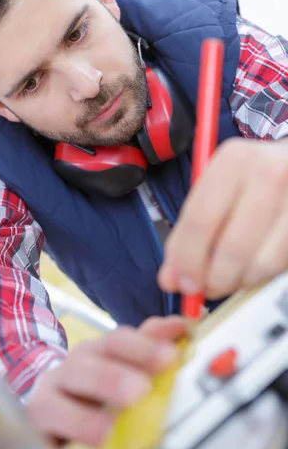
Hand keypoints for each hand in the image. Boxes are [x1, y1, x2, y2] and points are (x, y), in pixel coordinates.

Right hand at [25, 316, 185, 448]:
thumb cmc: (89, 385)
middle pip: (83, 368)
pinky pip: (35, 443)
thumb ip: (148, 344)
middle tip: (138, 390)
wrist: (47, 406)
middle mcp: (67, 372)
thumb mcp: (119, 361)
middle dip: (111, 378)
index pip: (116, 342)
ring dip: (82, 419)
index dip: (143, 347)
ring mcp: (44, 403)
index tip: (170, 357)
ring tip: (107, 431)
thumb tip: (181, 326)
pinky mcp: (31, 434)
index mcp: (94, 352)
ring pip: (53, 406)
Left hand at [158, 138, 287, 299]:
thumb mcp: (215, 190)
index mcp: (234, 160)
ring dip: (237, 281)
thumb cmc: (248, 180)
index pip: (199, 220)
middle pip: (231, 247)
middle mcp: (269, 173)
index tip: (179, 282)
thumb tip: (171, 278)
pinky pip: (279, 266)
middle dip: (212, 279)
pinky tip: (251, 268)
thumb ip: (188, 231)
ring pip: (259, 263)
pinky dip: (259, 276)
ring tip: (228, 277)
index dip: (185, 260)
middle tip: (204, 288)